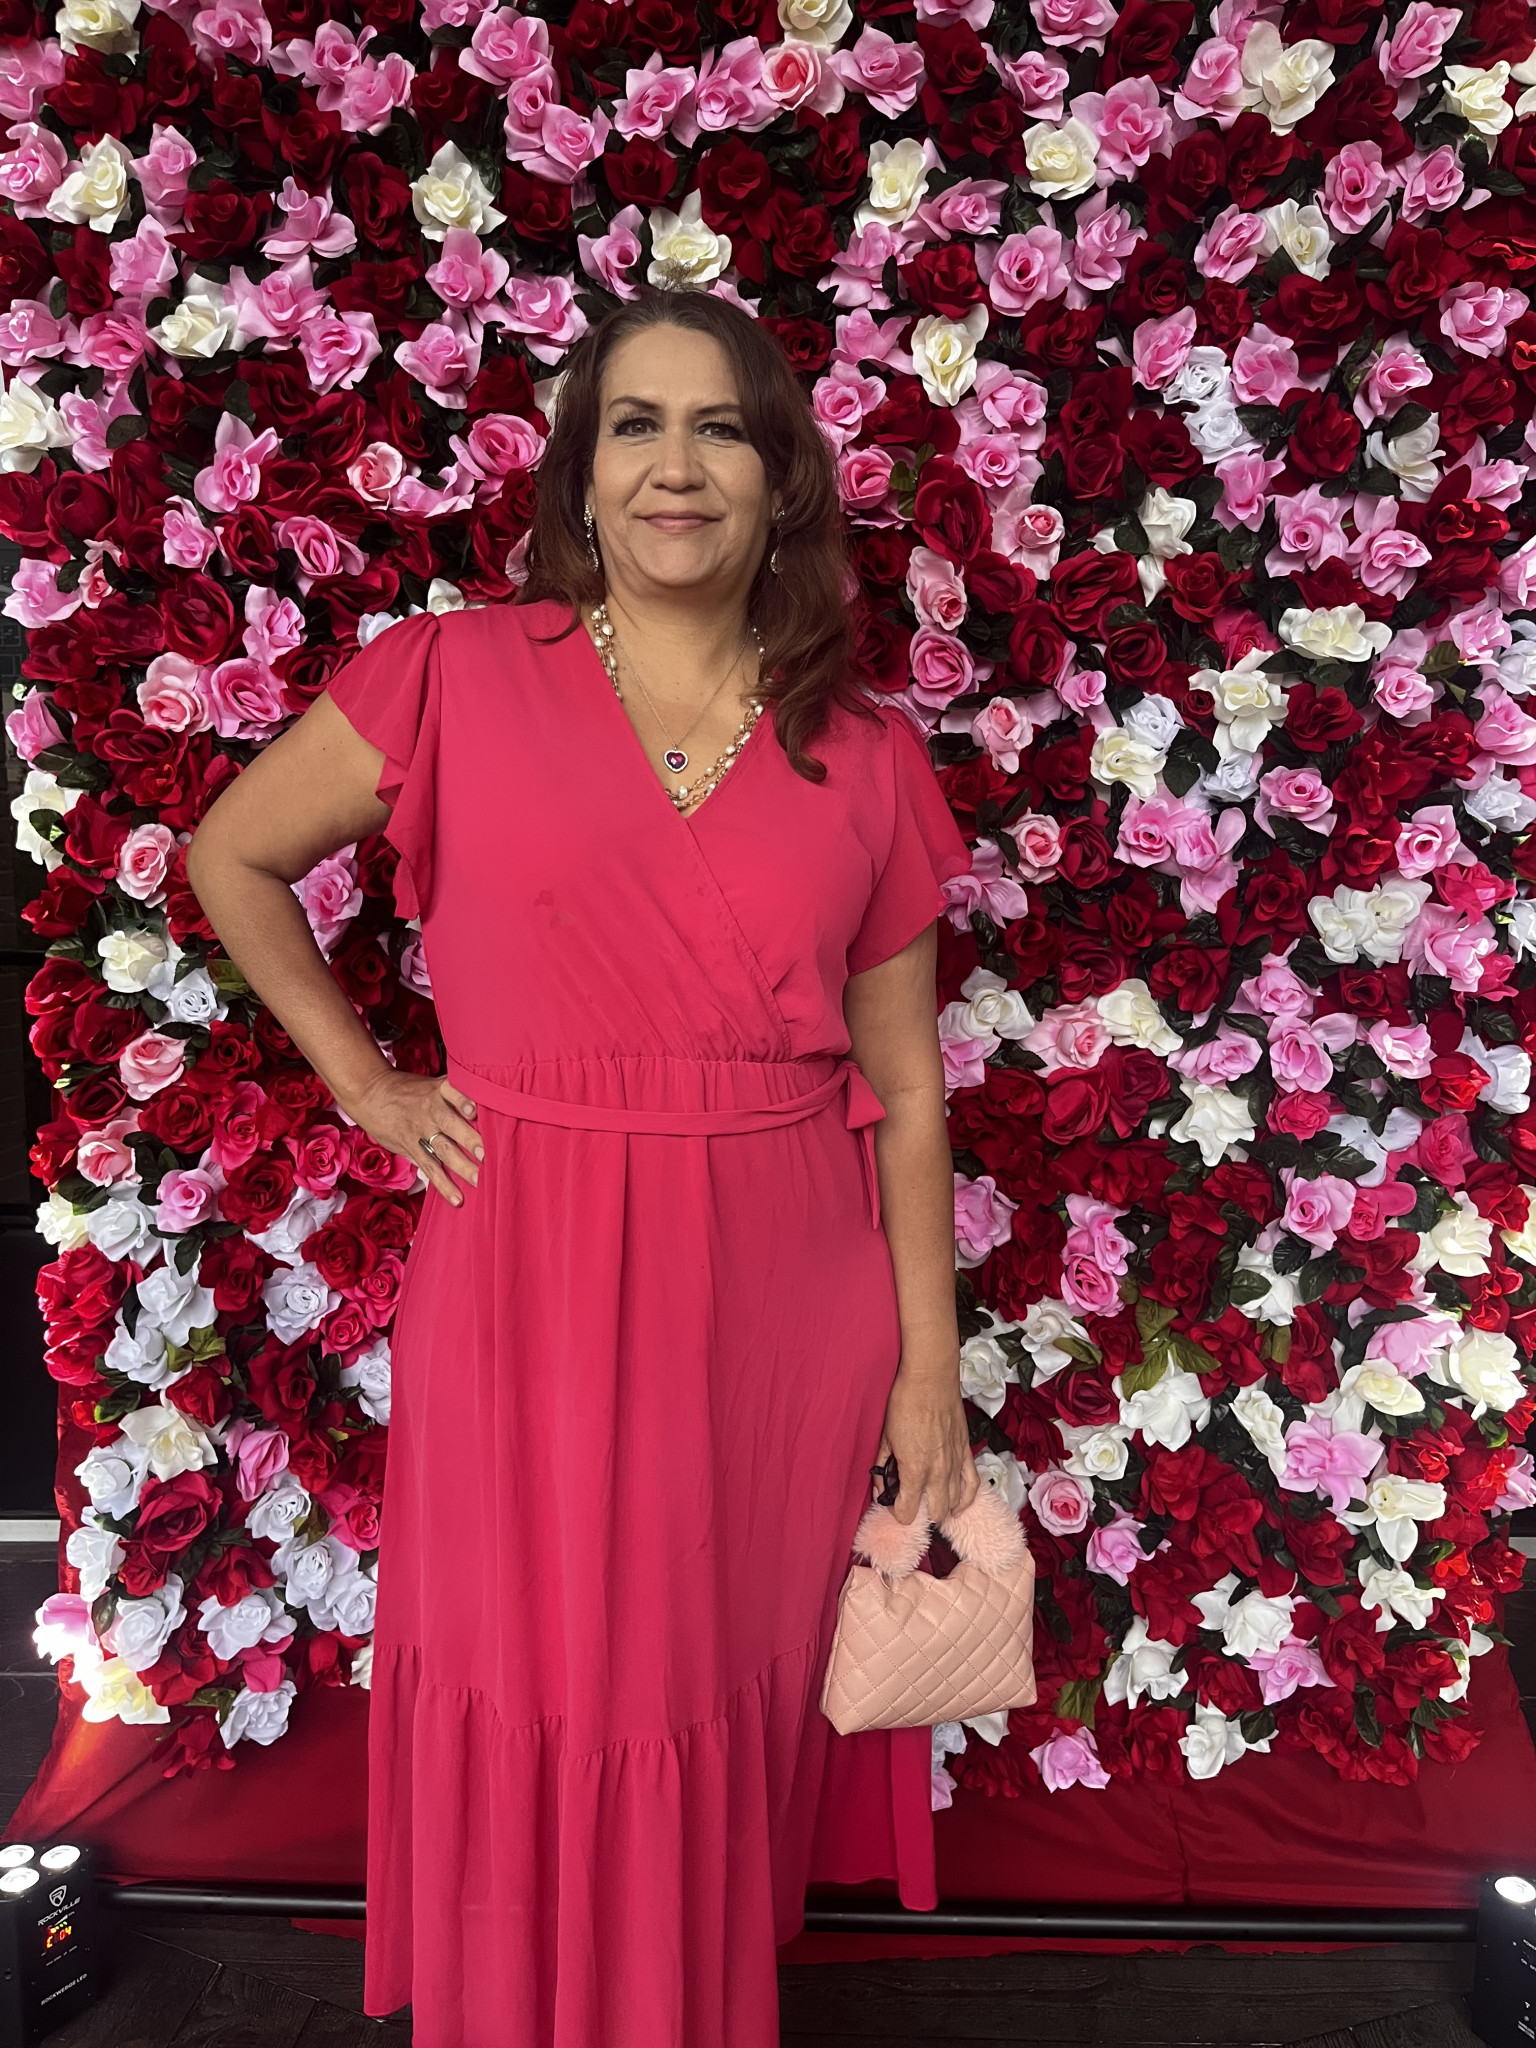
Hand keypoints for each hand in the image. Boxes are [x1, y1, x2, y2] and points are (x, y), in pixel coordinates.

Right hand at [344, 1070, 482, 1207]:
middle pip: (451, 1124)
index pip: (454, 1093)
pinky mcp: (411, 1147)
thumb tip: (491, 1099)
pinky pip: (429, 1167)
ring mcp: (421, 1130)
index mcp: (439, 1091)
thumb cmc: (410, 1089)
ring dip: (462, 1166)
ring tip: (479, 1181)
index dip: (464, 1101)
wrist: (371, 1094)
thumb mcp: (432, 1083)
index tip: (475, 1111)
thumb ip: (457, 1091)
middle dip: (469, 1139)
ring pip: (443, 1149)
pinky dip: (443, 1184)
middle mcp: (431, 1110)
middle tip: (486, 1154)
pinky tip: (456, 1198)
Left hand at [873, 1364, 979, 1528]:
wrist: (930, 1379)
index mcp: (914, 1470)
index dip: (898, 1512)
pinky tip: (959, 1504)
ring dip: (943, 1506)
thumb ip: (882, 1466)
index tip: (894, 1505)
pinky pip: (972, 1485)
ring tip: (932, 1503)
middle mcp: (938, 1472)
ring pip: (955, 1502)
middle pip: (936, 1513)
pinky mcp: (966, 1453)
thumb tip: (880, 1485)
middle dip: (922, 1513)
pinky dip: (966, 1498)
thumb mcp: (885, 1437)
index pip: (907, 1511)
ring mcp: (955, 1463)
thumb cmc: (906, 1402)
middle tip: (912, 1502)